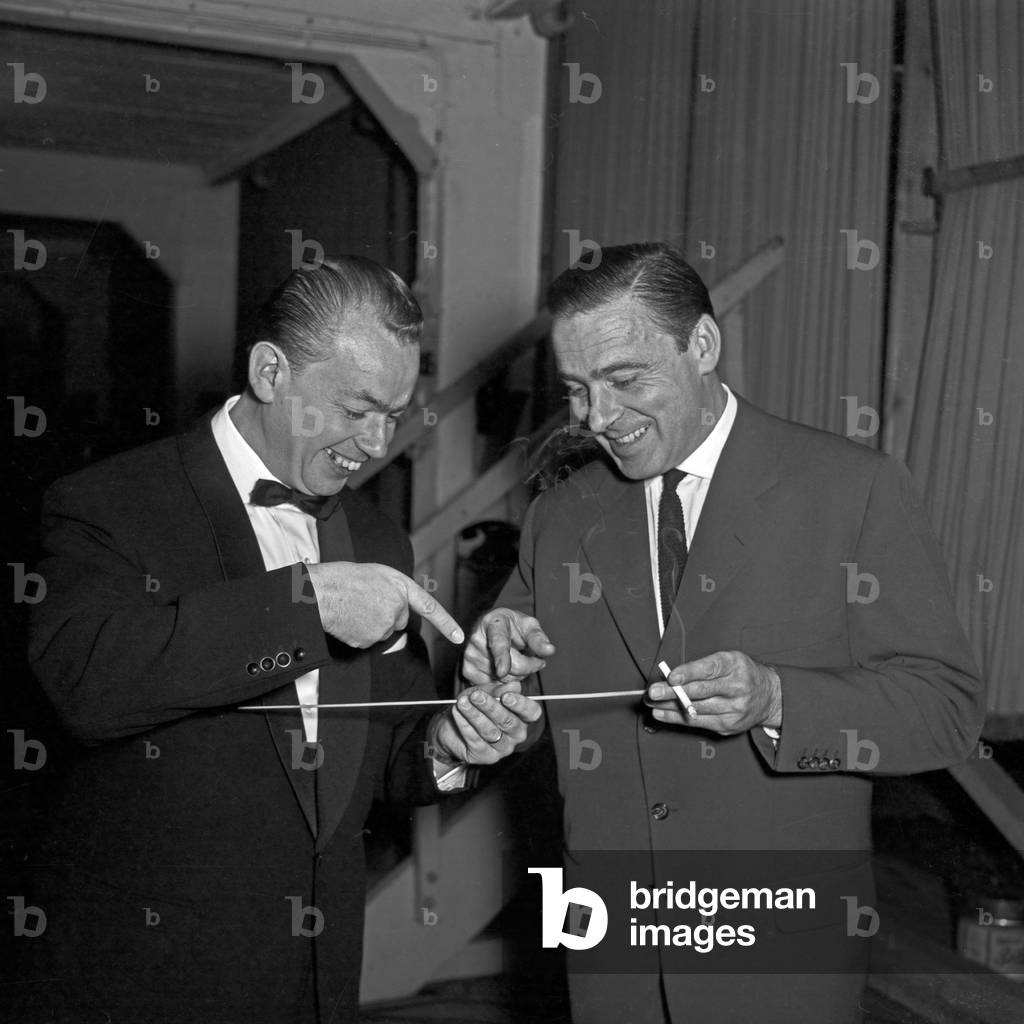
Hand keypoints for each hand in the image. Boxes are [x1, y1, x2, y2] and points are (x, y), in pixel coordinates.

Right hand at [306, 561, 463, 648]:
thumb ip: (395, 590)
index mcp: (401, 587)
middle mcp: (398, 607)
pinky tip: (349, 619)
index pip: (429, 607)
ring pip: (384, 631)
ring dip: (372, 623)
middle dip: (388, 614)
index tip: (460, 637)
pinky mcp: (371, 640)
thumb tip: (398, 612)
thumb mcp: (377, 574)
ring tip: (354, 607)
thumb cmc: (344, 578)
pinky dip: (360, 633)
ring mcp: (385, 626)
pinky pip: (369, 640)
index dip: (446, 624)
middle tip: (365, 601)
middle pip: (400, 620)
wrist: (321, 592)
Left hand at [428, 686, 542, 765]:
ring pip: (490, 731)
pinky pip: (475, 740)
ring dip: (474, 715)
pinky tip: (457, 713)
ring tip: (462, 702)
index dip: (521, 705)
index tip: (506, 696)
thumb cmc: (475, 706)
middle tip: (476, 695)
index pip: (532, 713)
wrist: (453, 727)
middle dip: (491, 707)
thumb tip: (514, 684)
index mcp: (522, 717)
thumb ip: (499, 689)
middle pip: (508, 722)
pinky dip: (465, 725)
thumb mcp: (486, 692)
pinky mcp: (487, 757)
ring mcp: (503, 748)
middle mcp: (516, 735)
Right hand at [461, 608, 555, 685]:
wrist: (491, 627)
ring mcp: (470, 655)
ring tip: (516, 661)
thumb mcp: (528, 625)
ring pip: (501, 680)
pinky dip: (503, 683)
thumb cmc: (512, 626)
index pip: (498, 642)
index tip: (502, 671)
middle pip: (507, 668)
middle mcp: (477, 639)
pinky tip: (504, 670)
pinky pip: (492, 687)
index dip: (501, 658)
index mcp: (494, 623)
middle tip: (535, 660)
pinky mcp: (466, 670)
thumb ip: (538, 638)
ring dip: (516, 676)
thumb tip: (549, 650)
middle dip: (528, 668)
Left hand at [646, 651, 781, 734]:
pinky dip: (676, 718)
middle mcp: (736, 688)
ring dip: (668, 706)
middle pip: (700, 691)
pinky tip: (661, 714)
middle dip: (673, 692)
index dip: (689, 673)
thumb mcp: (728, 660)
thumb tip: (670, 676)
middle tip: (653, 692)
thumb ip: (702, 666)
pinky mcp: (728, 725)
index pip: (709, 669)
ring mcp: (733, 709)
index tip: (671, 677)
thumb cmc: (741, 673)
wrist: (770, 696)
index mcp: (735, 665)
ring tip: (651, 702)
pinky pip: (697, 722)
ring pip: (695, 709)